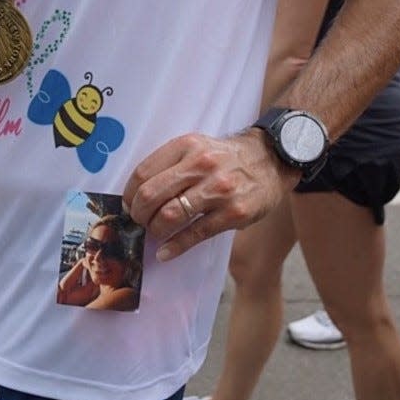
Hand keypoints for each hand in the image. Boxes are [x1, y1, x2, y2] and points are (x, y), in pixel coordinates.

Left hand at [122, 130, 298, 261]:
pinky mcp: (233, 213)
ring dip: (154, 230)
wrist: (271, 159)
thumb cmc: (225, 157)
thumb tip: (137, 194)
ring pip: (169, 216)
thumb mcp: (196, 147)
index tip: (127, 204)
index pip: (143, 173)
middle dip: (138, 214)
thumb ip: (170, 164)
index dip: (128, 194)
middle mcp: (201, 165)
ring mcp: (218, 190)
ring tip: (154, 233)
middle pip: (151, 195)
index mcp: (186, 146)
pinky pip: (195, 234)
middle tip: (139, 221)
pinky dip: (174, 247)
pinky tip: (165, 252)